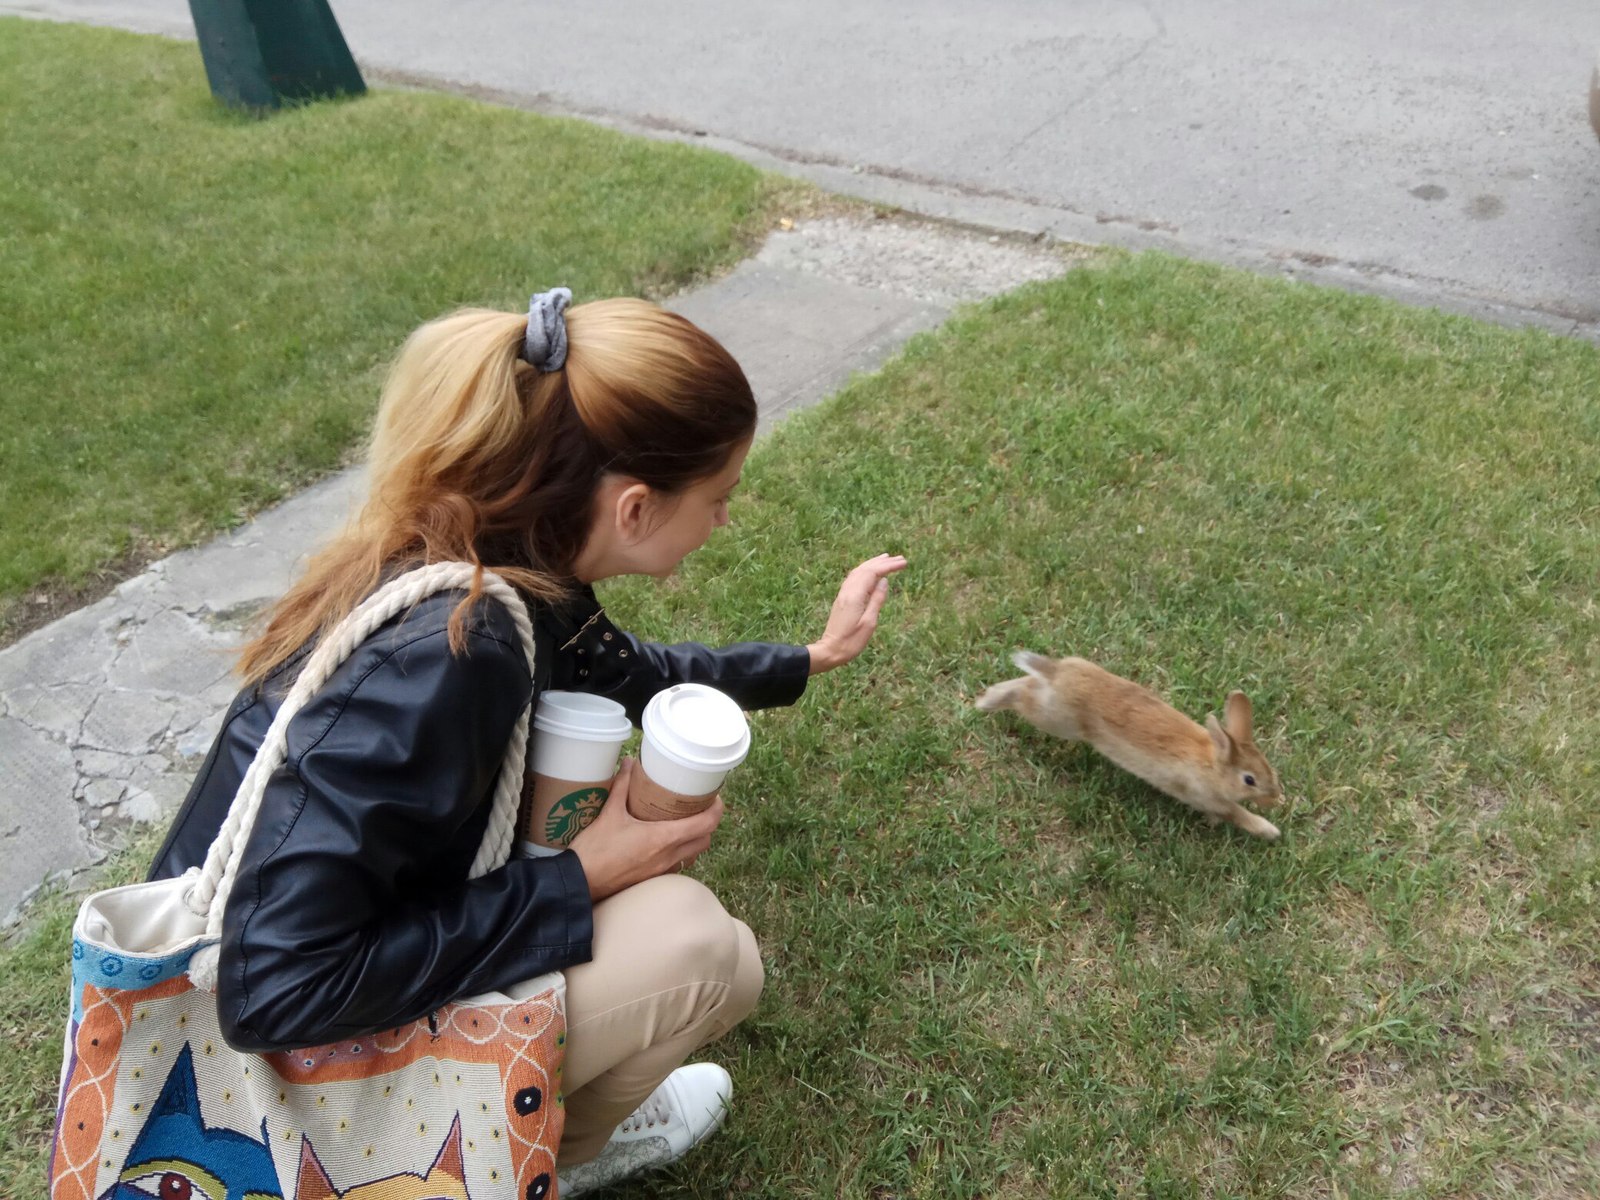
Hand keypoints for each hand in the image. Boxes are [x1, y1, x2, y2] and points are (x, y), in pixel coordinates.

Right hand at [568, 758, 722, 900]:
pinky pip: (677, 864)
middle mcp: (669, 856)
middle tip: (698, 807)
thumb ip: (622, 786)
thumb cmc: (595, 849)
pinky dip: (679, 852)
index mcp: (664, 838)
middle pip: (705, 840)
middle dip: (707, 823)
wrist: (580, 882)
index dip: (717, 809)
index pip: (706, 824)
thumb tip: (629, 763)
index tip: (714, 797)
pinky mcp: (653, 879)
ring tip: (683, 822)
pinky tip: (664, 841)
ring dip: (695, 839)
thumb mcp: (610, 813)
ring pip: (693, 854)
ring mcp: (662, 871)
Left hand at [806, 553, 907, 674]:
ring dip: (873, 564)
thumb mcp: (869, 622)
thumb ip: (877, 599)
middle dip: (883, 562)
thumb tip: (884, 581)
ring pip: (858, 571)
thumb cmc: (852, 641)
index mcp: (855, 595)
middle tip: (900, 558)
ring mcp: (843, 594)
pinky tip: (870, 572)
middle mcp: (848, 591)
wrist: (830, 650)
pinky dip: (864, 571)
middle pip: (865, 569)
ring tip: (886, 559)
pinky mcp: (842, 599)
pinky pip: (854, 578)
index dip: (889, 566)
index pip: (873, 573)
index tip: (903, 563)